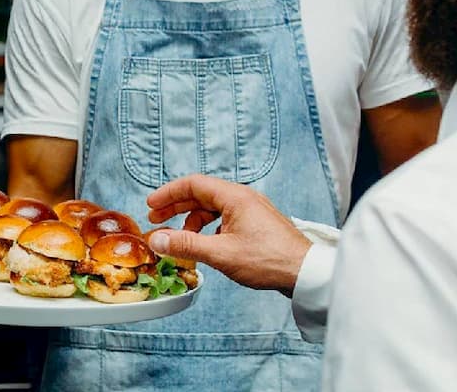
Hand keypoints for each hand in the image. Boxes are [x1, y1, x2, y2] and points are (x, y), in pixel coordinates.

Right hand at [146, 174, 311, 296]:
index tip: (151, 205)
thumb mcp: (220, 253)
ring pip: (212, 208)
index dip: (168, 193)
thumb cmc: (269, 260)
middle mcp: (243, 198)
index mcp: (234, 196)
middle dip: (176, 207)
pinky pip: (224, 218)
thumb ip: (185, 245)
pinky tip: (204, 243)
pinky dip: (208, 228)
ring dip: (191, 220)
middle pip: (201, 194)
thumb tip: (157, 240)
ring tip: (178, 237)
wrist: (305, 273)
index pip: (193, 184)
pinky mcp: (256, 224)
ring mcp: (251, 210)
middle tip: (156, 220)